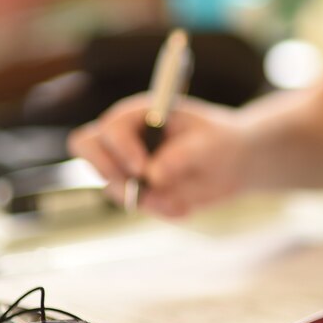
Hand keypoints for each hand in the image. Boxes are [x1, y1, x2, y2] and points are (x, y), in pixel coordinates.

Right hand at [68, 94, 248, 216]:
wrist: (236, 163)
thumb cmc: (221, 141)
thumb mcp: (209, 144)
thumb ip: (181, 156)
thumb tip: (153, 176)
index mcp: (142, 113)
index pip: (110, 127)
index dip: (120, 149)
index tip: (141, 169)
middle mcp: (127, 135)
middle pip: (86, 146)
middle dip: (106, 171)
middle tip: (134, 190)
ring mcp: (127, 163)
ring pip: (111, 184)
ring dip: (143, 198)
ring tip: (179, 203)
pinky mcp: (138, 187)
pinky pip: (136, 204)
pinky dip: (158, 209)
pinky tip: (183, 207)